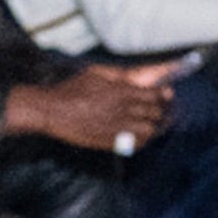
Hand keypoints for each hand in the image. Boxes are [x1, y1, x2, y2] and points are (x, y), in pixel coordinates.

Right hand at [4, 64, 172, 150]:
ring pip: (150, 131)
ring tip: (152, 122)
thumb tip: (149, 73)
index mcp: (122, 91)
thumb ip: (126, 74)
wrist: (52, 111)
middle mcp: (123, 111)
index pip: (156, 95)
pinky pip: (137, 144)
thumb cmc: (74, 88)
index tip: (166, 94)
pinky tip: (140, 133)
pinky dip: (143, 139)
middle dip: (162, 110)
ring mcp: (118, 128)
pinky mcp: (111, 142)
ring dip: (154, 126)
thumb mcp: (99, 73)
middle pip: (156, 113)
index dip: (164, 95)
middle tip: (163, 109)